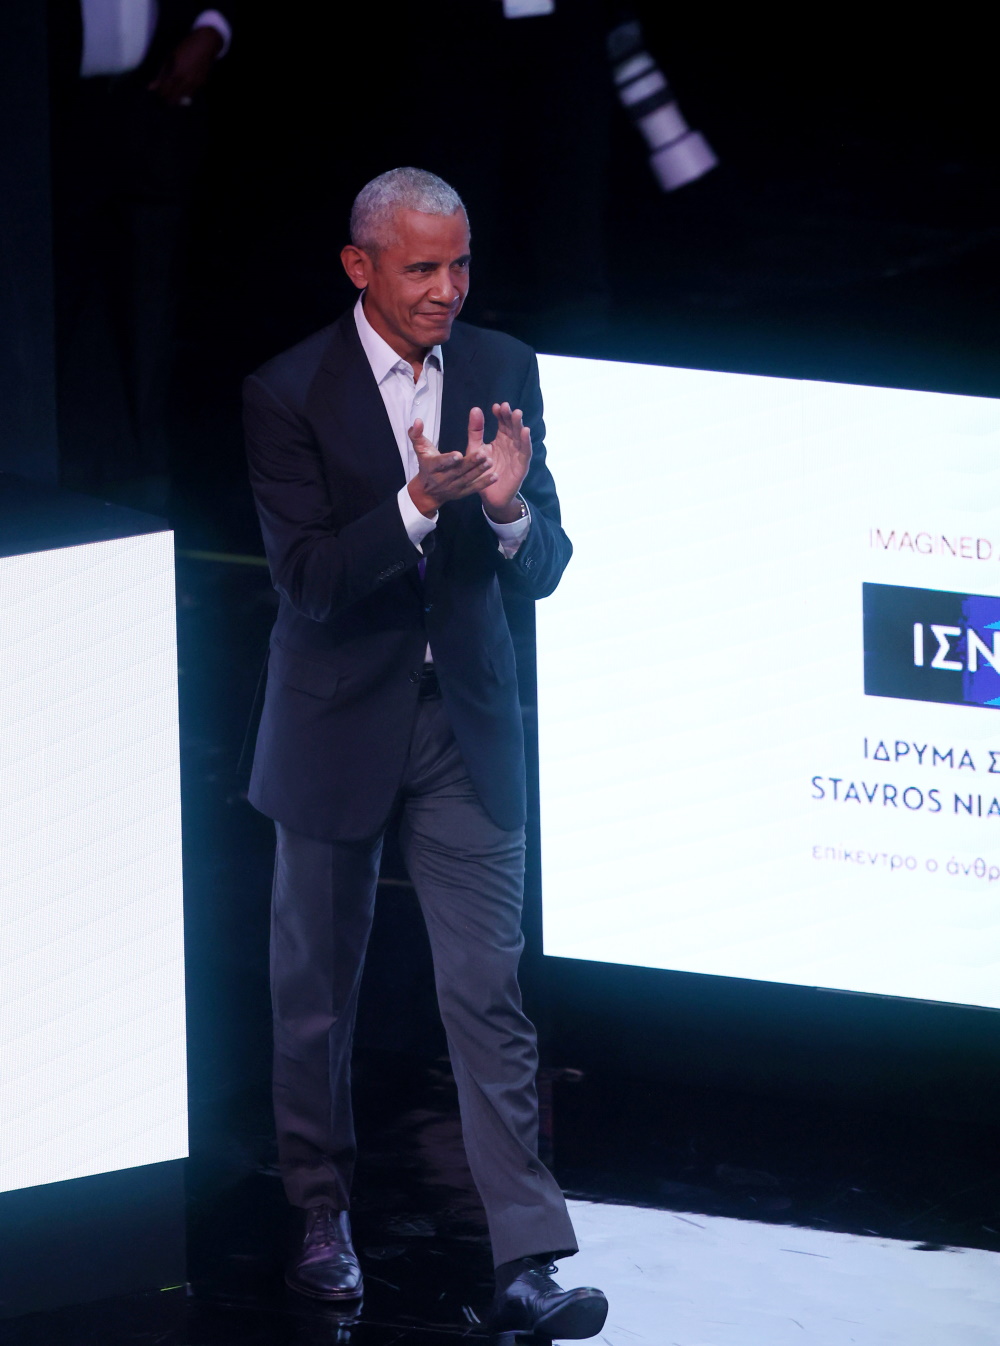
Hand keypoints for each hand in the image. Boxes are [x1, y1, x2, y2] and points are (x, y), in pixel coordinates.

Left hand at [149, 27, 222, 105]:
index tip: (158, 94)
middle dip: (168, 100)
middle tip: (165, 96)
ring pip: (184, 99)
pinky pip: (192, 93)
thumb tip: (151, 87)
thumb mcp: (170, 58)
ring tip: (174, 91)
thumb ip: (161, 74)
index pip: (165, 92)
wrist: (205, 43)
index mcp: (176, 74)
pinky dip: (186, 91)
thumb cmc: (185, 47)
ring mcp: (196, 84)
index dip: (160, 95)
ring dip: (178, 97)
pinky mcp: (202, 84)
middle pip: (174, 99)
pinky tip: (185, 83)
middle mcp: (186, 82)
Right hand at [406, 417, 496, 516]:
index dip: (449, 460)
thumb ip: (417, 434)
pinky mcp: (462, 492)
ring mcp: (453, 487)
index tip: (459, 454)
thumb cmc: (426, 465)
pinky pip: (473, 489)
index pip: (440, 463)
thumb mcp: (420, 449)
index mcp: (432, 467)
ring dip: (479, 471)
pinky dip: (484, 483)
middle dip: (470, 463)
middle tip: (483, 454)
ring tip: (490, 462)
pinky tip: (495, 477)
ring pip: (467, 479)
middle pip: (457, 471)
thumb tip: (417, 420)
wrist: (427, 492)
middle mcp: (442, 479)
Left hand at [476, 402, 531, 521]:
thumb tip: (475, 408)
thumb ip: (475, 431)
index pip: (502, 423)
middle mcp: (511, 444)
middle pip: (512, 427)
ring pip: (520, 437)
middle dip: (510, 416)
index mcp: (501, 439)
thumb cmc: (483, 471)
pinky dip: (526, 441)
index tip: (495, 406)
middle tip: (506, 407)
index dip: (500, 414)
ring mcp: (517, 454)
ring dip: (519, 425)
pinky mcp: (522, 465)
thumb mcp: (475, 448)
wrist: (489, 496)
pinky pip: (525, 452)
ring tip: (517, 414)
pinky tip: (525, 431)